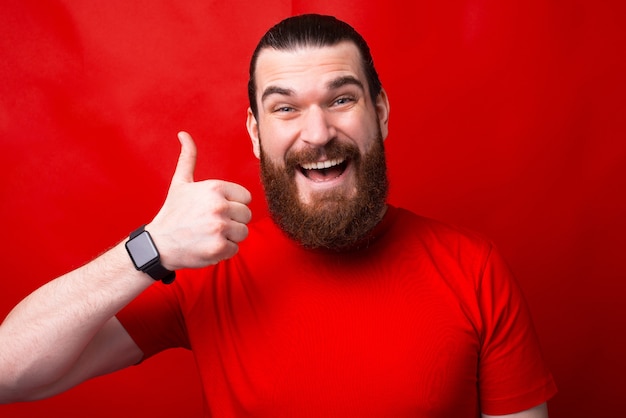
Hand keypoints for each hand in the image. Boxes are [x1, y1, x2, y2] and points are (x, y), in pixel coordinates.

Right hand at [147, 131, 251, 269]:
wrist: (159, 244)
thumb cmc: (173, 212)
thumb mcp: (180, 182)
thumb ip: (188, 158)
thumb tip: (184, 134)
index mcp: (215, 188)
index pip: (246, 198)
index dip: (233, 205)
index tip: (215, 210)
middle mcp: (219, 206)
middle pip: (246, 215)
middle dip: (232, 221)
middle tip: (211, 224)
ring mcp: (219, 228)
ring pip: (243, 233)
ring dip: (229, 236)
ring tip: (208, 234)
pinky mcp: (219, 248)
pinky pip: (235, 249)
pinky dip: (223, 251)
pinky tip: (206, 245)